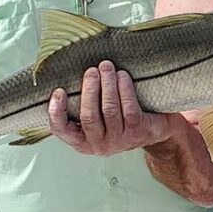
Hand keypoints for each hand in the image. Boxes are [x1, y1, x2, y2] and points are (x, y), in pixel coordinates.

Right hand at [49, 60, 170, 155]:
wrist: (155, 130)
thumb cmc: (120, 119)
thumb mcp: (97, 118)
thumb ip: (83, 104)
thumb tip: (64, 75)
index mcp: (82, 141)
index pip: (61, 130)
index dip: (57, 111)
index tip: (59, 91)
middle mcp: (99, 144)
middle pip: (89, 116)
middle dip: (89, 89)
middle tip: (91, 70)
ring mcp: (119, 141)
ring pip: (110, 110)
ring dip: (107, 84)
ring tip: (106, 67)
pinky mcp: (137, 132)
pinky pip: (129, 108)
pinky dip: (124, 89)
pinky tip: (122, 76)